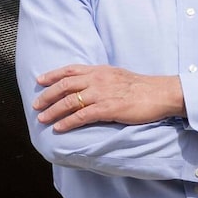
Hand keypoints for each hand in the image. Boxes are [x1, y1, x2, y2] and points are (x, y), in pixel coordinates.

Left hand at [33, 65, 183, 131]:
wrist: (161, 93)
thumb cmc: (142, 87)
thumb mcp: (118, 76)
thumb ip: (102, 79)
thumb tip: (88, 84)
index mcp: (100, 70)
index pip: (71, 70)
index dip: (53, 75)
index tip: (40, 80)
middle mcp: (98, 79)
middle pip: (65, 85)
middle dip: (48, 95)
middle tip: (36, 104)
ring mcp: (102, 94)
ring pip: (70, 101)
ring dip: (53, 111)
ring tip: (42, 118)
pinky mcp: (108, 108)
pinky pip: (82, 116)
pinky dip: (68, 122)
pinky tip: (59, 128)